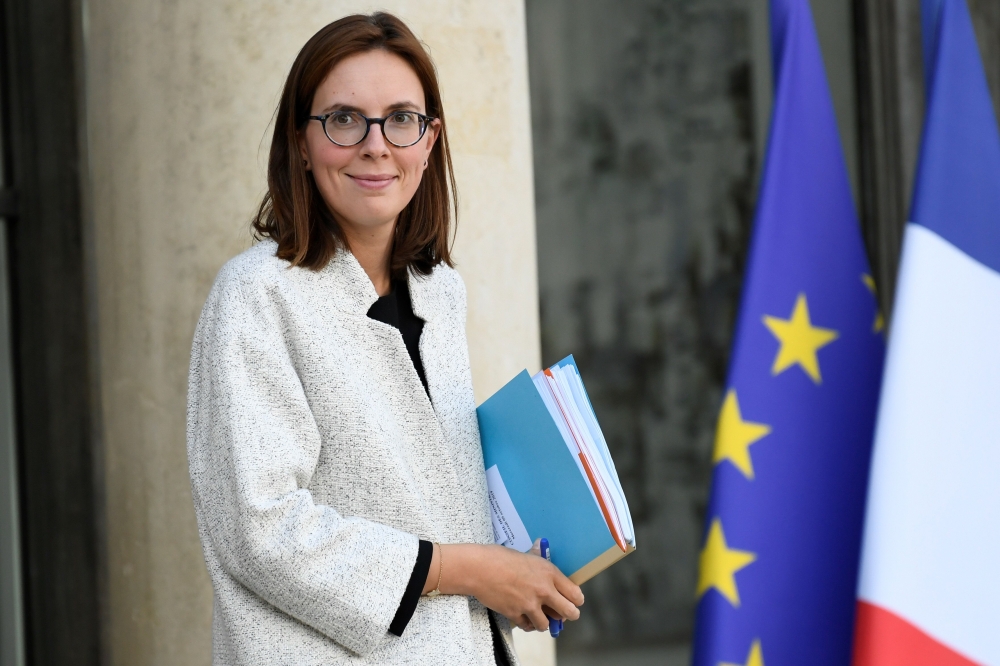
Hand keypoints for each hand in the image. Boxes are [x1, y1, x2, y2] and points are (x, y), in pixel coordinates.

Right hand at [424, 543, 583, 631]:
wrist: (479, 568)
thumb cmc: (500, 557)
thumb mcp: (525, 555)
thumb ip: (538, 557)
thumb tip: (541, 544)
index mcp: (549, 573)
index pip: (575, 594)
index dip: (576, 600)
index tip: (572, 601)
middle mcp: (543, 590)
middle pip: (569, 612)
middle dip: (568, 615)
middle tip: (563, 615)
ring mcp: (529, 603)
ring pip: (547, 624)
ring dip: (543, 621)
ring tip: (538, 616)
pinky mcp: (515, 613)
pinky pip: (528, 626)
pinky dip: (527, 624)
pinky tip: (524, 617)